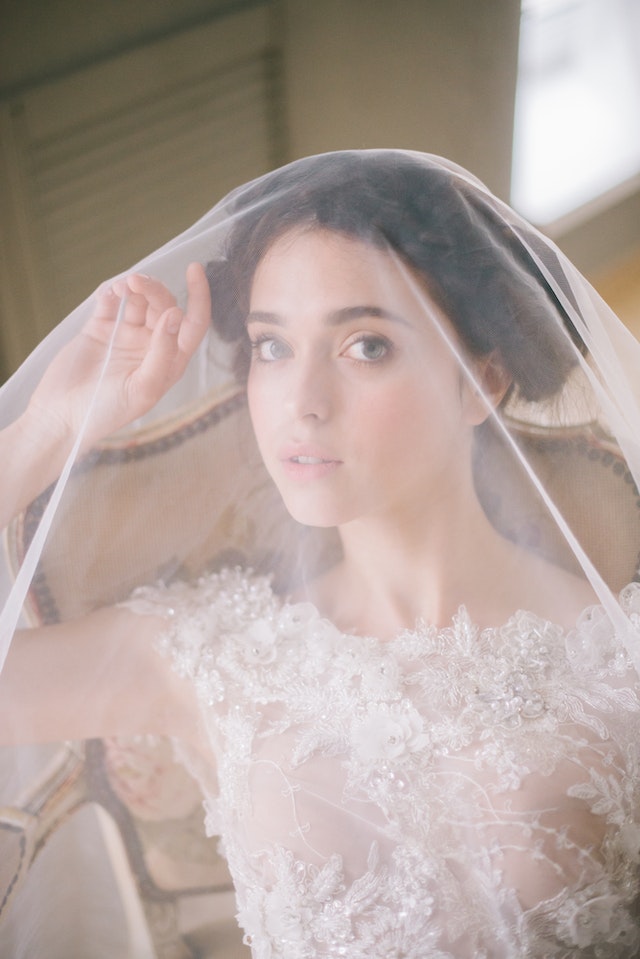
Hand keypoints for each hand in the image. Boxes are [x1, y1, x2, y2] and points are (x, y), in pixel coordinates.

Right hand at [27, 263, 209, 449]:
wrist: (62, 416)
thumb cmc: (107, 411)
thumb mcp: (142, 387)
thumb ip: (163, 352)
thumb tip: (176, 314)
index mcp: (169, 362)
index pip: (193, 324)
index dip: (199, 297)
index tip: (194, 269)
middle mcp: (151, 346)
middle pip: (164, 306)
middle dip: (155, 290)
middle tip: (136, 282)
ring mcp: (126, 336)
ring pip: (140, 300)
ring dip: (136, 286)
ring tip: (125, 285)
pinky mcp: (100, 329)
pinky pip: (111, 302)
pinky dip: (112, 291)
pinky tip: (110, 293)